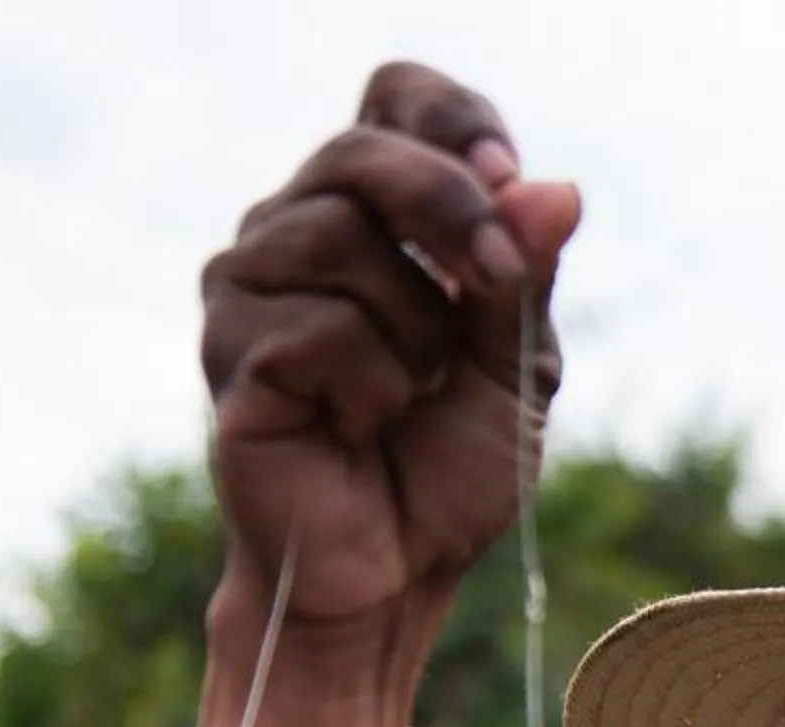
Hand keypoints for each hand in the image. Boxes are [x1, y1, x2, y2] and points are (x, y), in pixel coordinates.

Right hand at [204, 62, 581, 624]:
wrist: (399, 572)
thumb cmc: (449, 467)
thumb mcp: (518, 367)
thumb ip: (528, 276)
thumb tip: (553, 189)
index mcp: (375, 211)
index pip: (397, 95)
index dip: (453, 119)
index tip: (508, 179)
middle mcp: (297, 226)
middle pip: (361, 148)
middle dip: (451, 210)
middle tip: (499, 283)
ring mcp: (250, 285)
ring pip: (339, 238)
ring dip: (416, 330)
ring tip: (411, 394)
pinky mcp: (230, 352)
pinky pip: (319, 328)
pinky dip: (373, 387)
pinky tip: (358, 427)